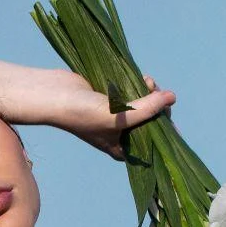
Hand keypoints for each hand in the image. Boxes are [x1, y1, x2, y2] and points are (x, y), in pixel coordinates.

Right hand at [55, 74, 176, 160]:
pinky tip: (143, 78)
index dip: (165, 129)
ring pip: (145, 105)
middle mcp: (121, 134)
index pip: (152, 143)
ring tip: (147, 82)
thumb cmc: (82, 114)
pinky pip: (135, 93)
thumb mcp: (119, 116)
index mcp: (122, 147)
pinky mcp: (112, 98)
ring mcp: (116, 115)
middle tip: (158, 93)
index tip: (169, 112)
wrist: (54, 95)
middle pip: (151, 122)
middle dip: (159, 106)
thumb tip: (172, 97)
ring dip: (151, 93)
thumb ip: (147, 108)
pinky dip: (141, 86)